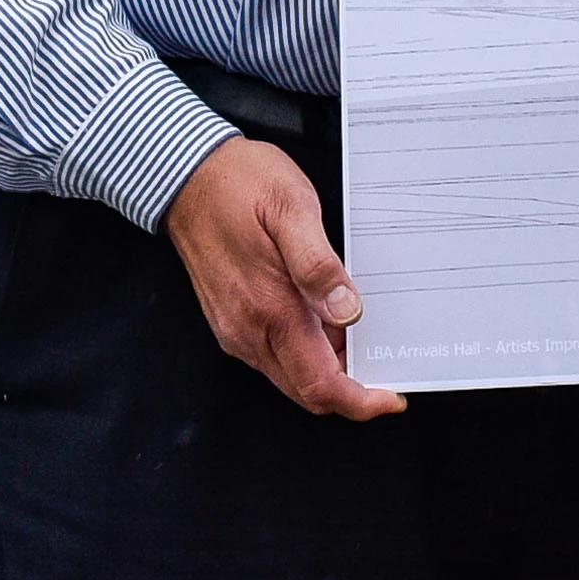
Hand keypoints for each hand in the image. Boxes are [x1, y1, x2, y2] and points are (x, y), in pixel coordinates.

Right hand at [164, 137, 403, 420]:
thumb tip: (348, 311)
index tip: (391, 398)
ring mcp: (237, 330)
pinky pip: (276, 355)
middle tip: (388, 365)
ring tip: (365, 337)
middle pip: (307, 391)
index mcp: (268, 309)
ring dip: (330, 370)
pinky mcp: (233, 321)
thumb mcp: (292, 208)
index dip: (359, 400)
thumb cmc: (240, 185)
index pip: (319, 384)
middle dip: (350, 391)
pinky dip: (308, 353)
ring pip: (292, 377)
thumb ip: (319, 265)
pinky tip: (329, 322)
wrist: (187, 178)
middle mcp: (248, 331)